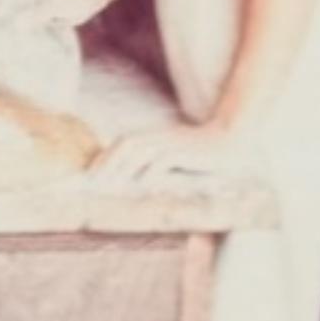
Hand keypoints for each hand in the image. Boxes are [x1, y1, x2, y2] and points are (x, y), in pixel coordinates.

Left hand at [92, 119, 256, 184]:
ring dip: (123, 165)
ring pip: (141, 150)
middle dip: (108, 160)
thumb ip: (156, 166)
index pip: (123, 143)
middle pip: (126, 144)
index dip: (106, 156)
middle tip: (93, 178)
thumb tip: (136, 182)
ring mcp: (172, 143)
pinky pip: (164, 160)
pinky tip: (143, 183)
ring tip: (110, 181)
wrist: (229, 140)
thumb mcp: (175, 159)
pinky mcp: (185, 151)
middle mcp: (160, 137)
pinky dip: (152, 170)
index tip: (90, 173)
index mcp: (155, 138)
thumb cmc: (201, 154)